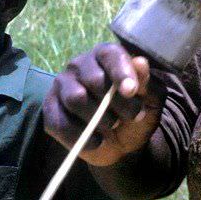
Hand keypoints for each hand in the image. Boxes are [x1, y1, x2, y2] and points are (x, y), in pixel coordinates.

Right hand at [43, 43, 164, 166]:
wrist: (121, 145)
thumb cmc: (135, 115)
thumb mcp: (150, 100)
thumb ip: (146, 82)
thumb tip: (140, 62)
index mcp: (105, 56)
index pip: (110, 55)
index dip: (121, 71)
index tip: (131, 91)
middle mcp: (80, 65)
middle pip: (93, 79)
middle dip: (115, 103)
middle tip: (128, 117)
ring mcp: (62, 85)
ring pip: (75, 99)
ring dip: (98, 120)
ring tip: (110, 126)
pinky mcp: (50, 108)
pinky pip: (60, 122)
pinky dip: (82, 137)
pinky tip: (96, 141)